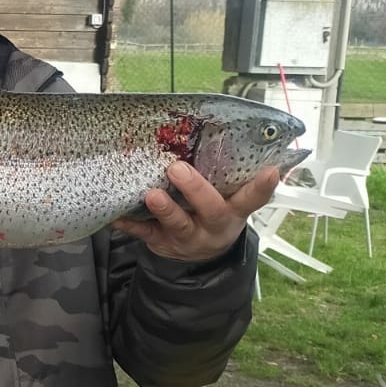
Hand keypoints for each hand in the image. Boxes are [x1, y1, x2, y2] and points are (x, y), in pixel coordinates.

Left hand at [111, 162, 279, 261]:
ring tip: (152, 194)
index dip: (262, 186)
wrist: (198, 256)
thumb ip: (228, 175)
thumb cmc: (213, 213)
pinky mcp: (161, 242)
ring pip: (178, 224)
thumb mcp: (228, 201)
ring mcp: (187, 236)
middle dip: (196, 190)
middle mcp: (214, 225)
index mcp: (234, 210)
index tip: (270, 170)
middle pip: (211, 210)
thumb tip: (230, 130)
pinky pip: (144, 233)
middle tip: (178, 168)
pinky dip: (129, 224)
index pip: (253, 198)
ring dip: (165, 209)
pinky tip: (116, 216)